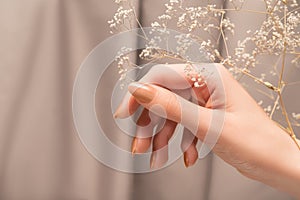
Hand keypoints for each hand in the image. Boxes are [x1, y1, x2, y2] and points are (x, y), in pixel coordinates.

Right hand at [114, 63, 299, 196]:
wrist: (275, 164)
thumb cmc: (255, 143)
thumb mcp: (208, 125)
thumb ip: (171, 107)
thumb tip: (140, 91)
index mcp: (209, 76)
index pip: (163, 77)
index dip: (140, 94)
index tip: (125, 114)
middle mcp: (206, 84)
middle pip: (164, 97)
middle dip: (150, 124)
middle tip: (139, 144)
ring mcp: (206, 100)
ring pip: (171, 113)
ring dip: (162, 136)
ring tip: (157, 157)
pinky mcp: (206, 114)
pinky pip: (183, 124)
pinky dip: (180, 141)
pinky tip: (188, 156)